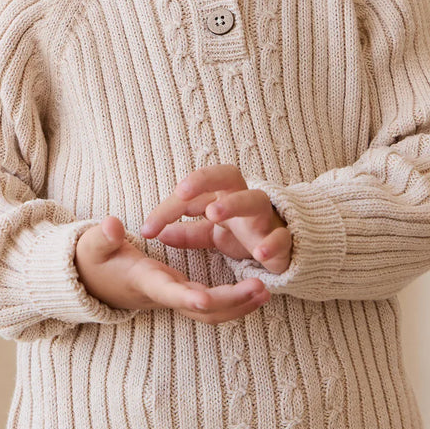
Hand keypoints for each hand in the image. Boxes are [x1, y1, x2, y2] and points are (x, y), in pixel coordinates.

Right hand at [75, 216, 269, 323]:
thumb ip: (103, 236)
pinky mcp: (181, 293)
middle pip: (201, 308)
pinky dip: (234, 302)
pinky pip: (212, 305)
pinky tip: (256, 292)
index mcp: (143, 281)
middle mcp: (162, 294)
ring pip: (211, 312)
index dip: (186, 296)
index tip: (207, 298)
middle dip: (231, 302)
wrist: (91, 281)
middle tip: (260, 287)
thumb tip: (112, 225)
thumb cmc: (93, 260)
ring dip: (239, 305)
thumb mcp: (93, 245)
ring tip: (267, 290)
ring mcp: (173, 297)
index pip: (168, 291)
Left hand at [140, 164, 292, 274]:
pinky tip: (259, 253)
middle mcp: (243, 198)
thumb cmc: (242, 232)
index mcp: (222, 194)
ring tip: (213, 213)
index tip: (147, 229)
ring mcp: (265, 216)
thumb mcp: (210, 233)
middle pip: (226, 175)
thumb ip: (187, 233)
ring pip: (253, 199)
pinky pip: (281, 236)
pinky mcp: (282, 238)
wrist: (281, 246)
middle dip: (203, 179)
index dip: (167, 208)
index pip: (192, 192)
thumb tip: (157, 233)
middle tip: (181, 192)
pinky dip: (272, 243)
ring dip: (233, 203)